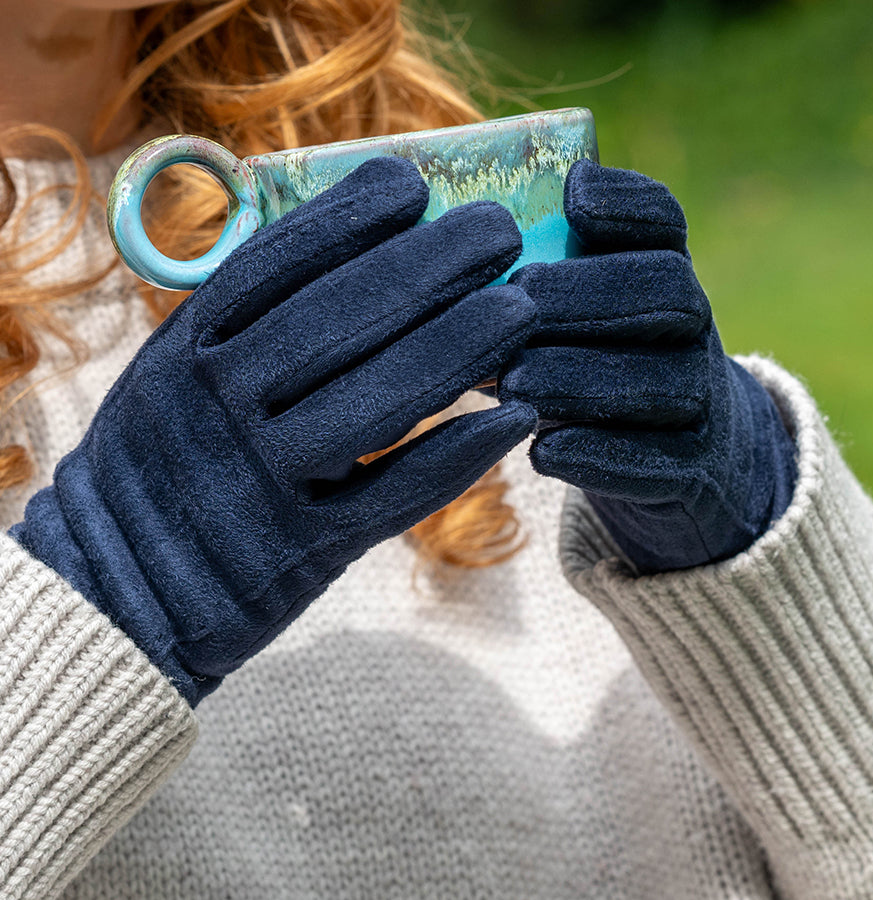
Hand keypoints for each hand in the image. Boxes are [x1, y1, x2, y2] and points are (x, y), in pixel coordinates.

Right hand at [11, 157, 535, 703]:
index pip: (272, 267)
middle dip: (427, 266)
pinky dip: (458, 454)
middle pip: (336, 322)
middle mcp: (219, 409)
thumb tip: (340, 247)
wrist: (118, 589)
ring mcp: (263, 483)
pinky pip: (394, 495)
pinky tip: (516, 418)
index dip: (348, 219)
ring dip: (458, 347)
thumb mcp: (172, 378)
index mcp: (184, 354)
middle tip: (497, 230)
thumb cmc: (161, 465)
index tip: (413, 184)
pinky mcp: (306, 549)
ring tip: (521, 307)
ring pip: (375, 402)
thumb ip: (237, 323)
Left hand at [498, 160, 795, 573]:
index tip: (571, 194)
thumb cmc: (593, 371)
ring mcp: (703, 402)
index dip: (624, 203)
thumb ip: (528, 286)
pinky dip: (598, 456)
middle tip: (520, 299)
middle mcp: (694, 330)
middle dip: (589, 292)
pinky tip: (540, 453)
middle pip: (668, 291)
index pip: (663, 221)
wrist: (676, 459)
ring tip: (516, 382)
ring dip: (583, 376)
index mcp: (661, 275)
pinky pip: (659, 463)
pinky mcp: (695, 471)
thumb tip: (435, 259)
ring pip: (664, 380)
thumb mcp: (572, 321)